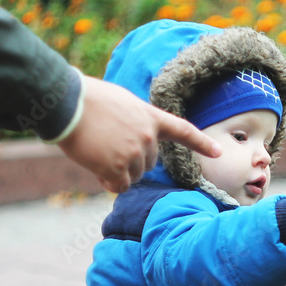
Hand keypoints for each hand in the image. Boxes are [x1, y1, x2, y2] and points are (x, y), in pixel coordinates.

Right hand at [58, 75, 221, 192]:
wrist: (68, 103)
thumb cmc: (87, 99)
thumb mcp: (122, 103)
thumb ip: (135, 122)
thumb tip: (131, 140)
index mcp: (151, 117)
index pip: (182, 131)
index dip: (200, 143)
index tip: (217, 152)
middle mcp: (148, 137)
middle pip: (149, 164)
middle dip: (132, 162)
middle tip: (108, 149)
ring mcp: (134, 153)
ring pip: (134, 176)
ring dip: (119, 172)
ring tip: (99, 154)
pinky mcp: (117, 167)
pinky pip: (120, 186)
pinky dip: (109, 183)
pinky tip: (97, 170)